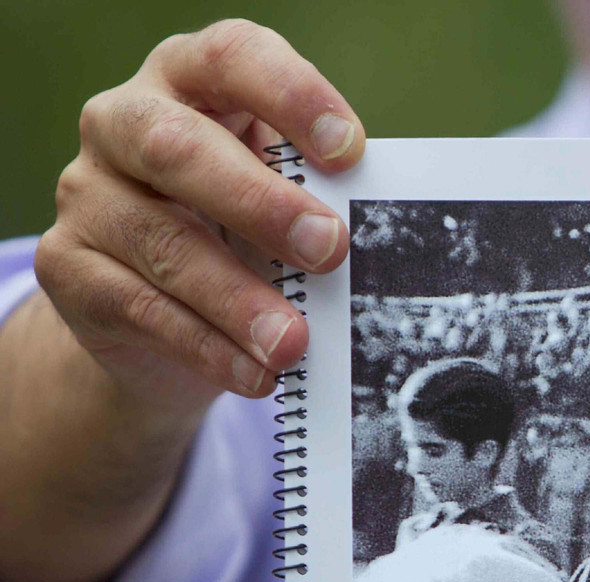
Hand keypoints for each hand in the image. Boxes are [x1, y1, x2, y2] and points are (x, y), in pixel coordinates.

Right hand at [35, 19, 363, 404]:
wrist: (158, 314)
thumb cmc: (241, 233)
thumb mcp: (280, 201)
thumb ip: (316, 199)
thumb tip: (379, 236)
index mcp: (189, 81)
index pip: (233, 58)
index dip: (290, 95)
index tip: (351, 150)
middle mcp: (123, 122)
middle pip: (179, 149)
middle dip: (261, 203)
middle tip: (329, 249)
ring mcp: (88, 193)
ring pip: (163, 243)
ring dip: (238, 298)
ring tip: (293, 342)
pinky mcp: (67, 266)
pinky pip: (141, 308)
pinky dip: (208, 346)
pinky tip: (258, 372)